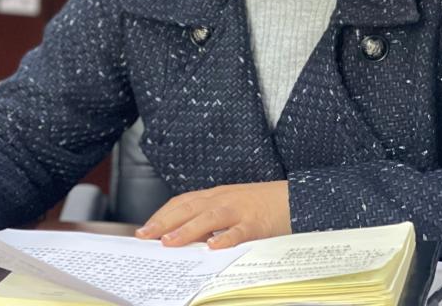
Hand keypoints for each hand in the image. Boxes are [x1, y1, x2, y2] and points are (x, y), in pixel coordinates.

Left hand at [134, 181, 290, 249]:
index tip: (145, 228)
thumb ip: (211, 217)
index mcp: (216, 195)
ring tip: (169, 241)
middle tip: (145, 236)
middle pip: (189, 208)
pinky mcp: (256, 223)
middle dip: (164, 222)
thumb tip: (185, 236)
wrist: (296, 197)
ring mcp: (239, 210)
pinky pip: (239, 231)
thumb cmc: (262, 205)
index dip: (163, 214)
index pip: (183, 202)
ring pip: (209, 218)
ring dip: (187, 229)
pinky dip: (225, 238)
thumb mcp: (232, 205)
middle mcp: (224, 199)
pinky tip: (213, 247)